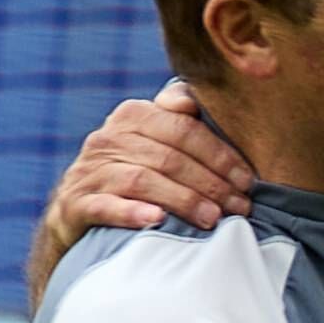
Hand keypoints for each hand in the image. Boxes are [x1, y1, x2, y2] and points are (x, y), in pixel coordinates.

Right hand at [49, 81, 255, 246]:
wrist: (75, 211)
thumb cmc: (130, 173)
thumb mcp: (152, 140)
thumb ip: (178, 118)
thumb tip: (195, 101)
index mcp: (132, 115)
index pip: (184, 129)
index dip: (220, 154)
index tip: (247, 179)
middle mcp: (108, 138)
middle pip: (169, 157)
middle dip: (211, 183)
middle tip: (240, 206)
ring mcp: (90, 172)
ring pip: (143, 181)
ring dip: (183, 201)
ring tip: (213, 219)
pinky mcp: (76, 204)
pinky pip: (105, 206)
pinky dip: (132, 213)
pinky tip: (157, 220)